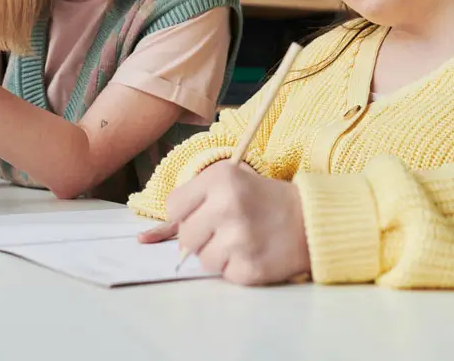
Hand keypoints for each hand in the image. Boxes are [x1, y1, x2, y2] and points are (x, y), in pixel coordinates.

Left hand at [138, 161, 310, 285]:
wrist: (310, 220)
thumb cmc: (263, 200)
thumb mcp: (229, 183)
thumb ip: (189, 204)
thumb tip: (143, 239)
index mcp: (221, 179)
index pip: (173, 207)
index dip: (186, 214)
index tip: (206, 213)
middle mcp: (228, 206)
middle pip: (185, 237)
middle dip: (202, 236)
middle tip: (227, 228)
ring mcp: (240, 239)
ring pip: (202, 259)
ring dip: (218, 254)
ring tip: (242, 240)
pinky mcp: (250, 268)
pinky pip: (223, 275)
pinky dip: (235, 268)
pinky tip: (253, 252)